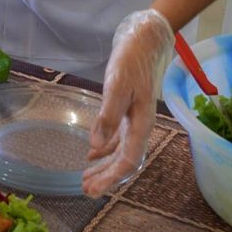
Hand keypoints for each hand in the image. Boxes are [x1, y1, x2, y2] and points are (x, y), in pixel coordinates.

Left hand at [82, 9, 172, 196]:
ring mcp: (135, 119)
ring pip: (120, 151)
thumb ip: (107, 116)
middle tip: (86, 191)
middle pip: (124, 161)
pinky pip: (118, 138)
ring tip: (87, 178)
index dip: (111, 179)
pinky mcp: (129, 111)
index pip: (128, 161)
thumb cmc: (131, 61)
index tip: (94, 191)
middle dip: (106, 178)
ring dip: (105, 166)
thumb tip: (96, 146)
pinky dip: (105, 148)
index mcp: (141, 124)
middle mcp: (140, 126)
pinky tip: (93, 154)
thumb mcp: (117, 86)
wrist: (145, 40)